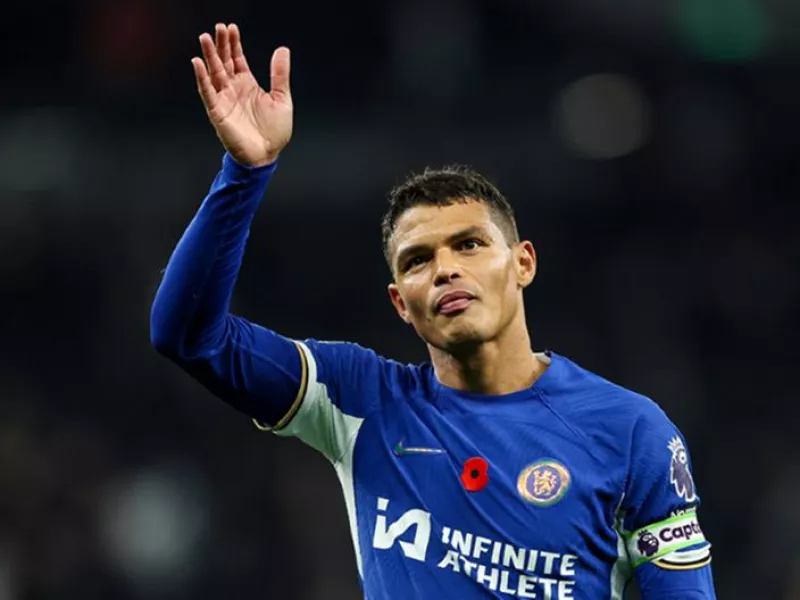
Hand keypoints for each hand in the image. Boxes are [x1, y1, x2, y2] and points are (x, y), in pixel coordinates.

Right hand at [192, 23, 291, 166]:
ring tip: (206, 38)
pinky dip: (202, 78)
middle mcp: (233, 90)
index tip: (231, 28)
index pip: (237, 59)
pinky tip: (198, 63)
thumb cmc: (274, 132)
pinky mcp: (217, 112)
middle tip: (218, 27)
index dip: (234, 44)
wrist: (266, 156)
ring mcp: (224, 100)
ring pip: (214, 73)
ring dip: (209, 56)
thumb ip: (280, 74)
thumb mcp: (282, 98)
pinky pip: (207, 92)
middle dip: (220, 45)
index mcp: (248, 85)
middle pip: (224, 62)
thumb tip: (282, 50)